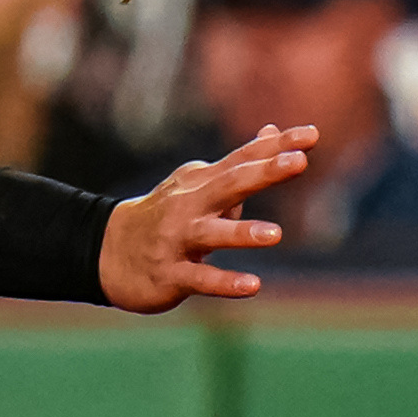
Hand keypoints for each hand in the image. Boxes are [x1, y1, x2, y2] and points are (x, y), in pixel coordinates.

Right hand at [98, 125, 313, 311]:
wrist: (105, 251)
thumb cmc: (165, 216)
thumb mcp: (198, 184)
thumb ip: (239, 163)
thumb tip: (272, 131)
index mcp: (200, 183)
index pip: (242, 159)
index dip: (276, 147)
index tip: (312, 135)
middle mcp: (188, 206)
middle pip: (229, 185)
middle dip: (264, 173)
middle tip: (299, 163)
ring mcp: (177, 240)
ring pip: (211, 234)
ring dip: (241, 232)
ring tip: (275, 234)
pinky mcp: (170, 274)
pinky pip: (200, 278)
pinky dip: (225, 282)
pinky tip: (253, 286)